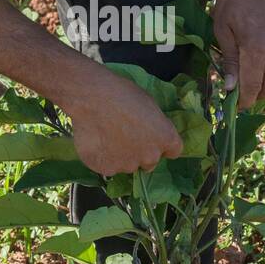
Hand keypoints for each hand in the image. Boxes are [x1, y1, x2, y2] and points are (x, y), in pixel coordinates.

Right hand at [68, 73, 182, 176]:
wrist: (90, 100)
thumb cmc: (120, 94)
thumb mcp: (147, 102)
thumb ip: (154, 122)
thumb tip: (149, 127)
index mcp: (165, 138)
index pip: (174, 150)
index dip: (162, 144)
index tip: (153, 138)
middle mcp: (150, 156)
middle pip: (150, 161)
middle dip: (141, 152)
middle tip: (125, 135)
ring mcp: (128, 165)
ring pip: (127, 164)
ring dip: (121, 155)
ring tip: (107, 136)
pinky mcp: (108, 169)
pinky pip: (108, 166)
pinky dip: (103, 158)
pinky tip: (96, 142)